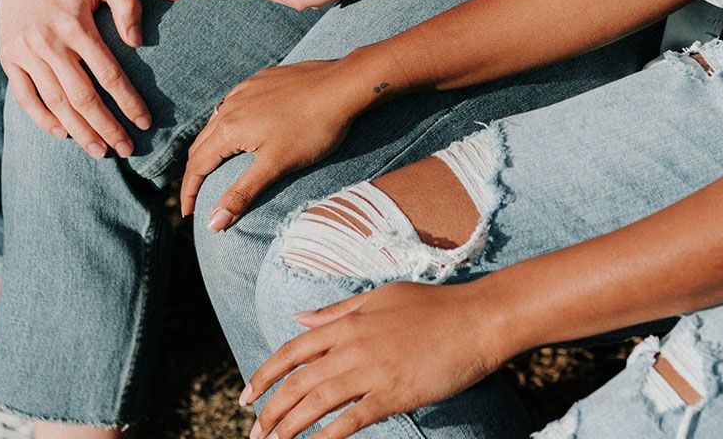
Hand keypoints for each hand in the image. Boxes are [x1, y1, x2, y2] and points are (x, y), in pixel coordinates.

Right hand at [0, 0, 150, 157]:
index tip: (145, 122)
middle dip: (107, 126)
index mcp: (76, 24)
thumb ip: (127, 5)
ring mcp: (26, 53)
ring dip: (79, 131)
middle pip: (82, 96)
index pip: (108, 73)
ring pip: (55, 102)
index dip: (128, 101)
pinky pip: (25, 98)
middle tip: (127, 149)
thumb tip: (136, 43)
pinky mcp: (9, 59)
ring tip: (100, 151)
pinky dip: (43, 119)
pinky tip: (63, 134)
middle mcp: (49, 42)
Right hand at [181, 58, 381, 228]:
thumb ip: (242, 193)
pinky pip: (234, 104)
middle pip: (201, 143)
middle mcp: (230, 105)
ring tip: (214, 166)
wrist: (342, 85)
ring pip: (216, 122)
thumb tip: (212, 223)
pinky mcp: (261, 80)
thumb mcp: (276, 165)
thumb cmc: (312, 129)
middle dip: (195, 171)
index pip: (197, 165)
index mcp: (229, 128)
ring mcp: (245, 89)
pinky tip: (240, 129)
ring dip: (210, 146)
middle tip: (195, 195)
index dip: (189, 191)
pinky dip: (228, 124)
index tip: (186, 213)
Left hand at [241, 282, 508, 438]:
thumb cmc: (433, 305)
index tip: (245, 396)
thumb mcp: (379, 297)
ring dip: (290, 426)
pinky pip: (351, 420)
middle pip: (298, 382)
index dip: (264, 375)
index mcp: (347, 322)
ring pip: (317, 401)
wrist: (477, 318)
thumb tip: (299, 317)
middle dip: (270, 411)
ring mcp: (372, 371)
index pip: (292, 351)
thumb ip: (337, 310)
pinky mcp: (393, 394)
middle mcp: (352, 346)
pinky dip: (327, 436)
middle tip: (254, 433)